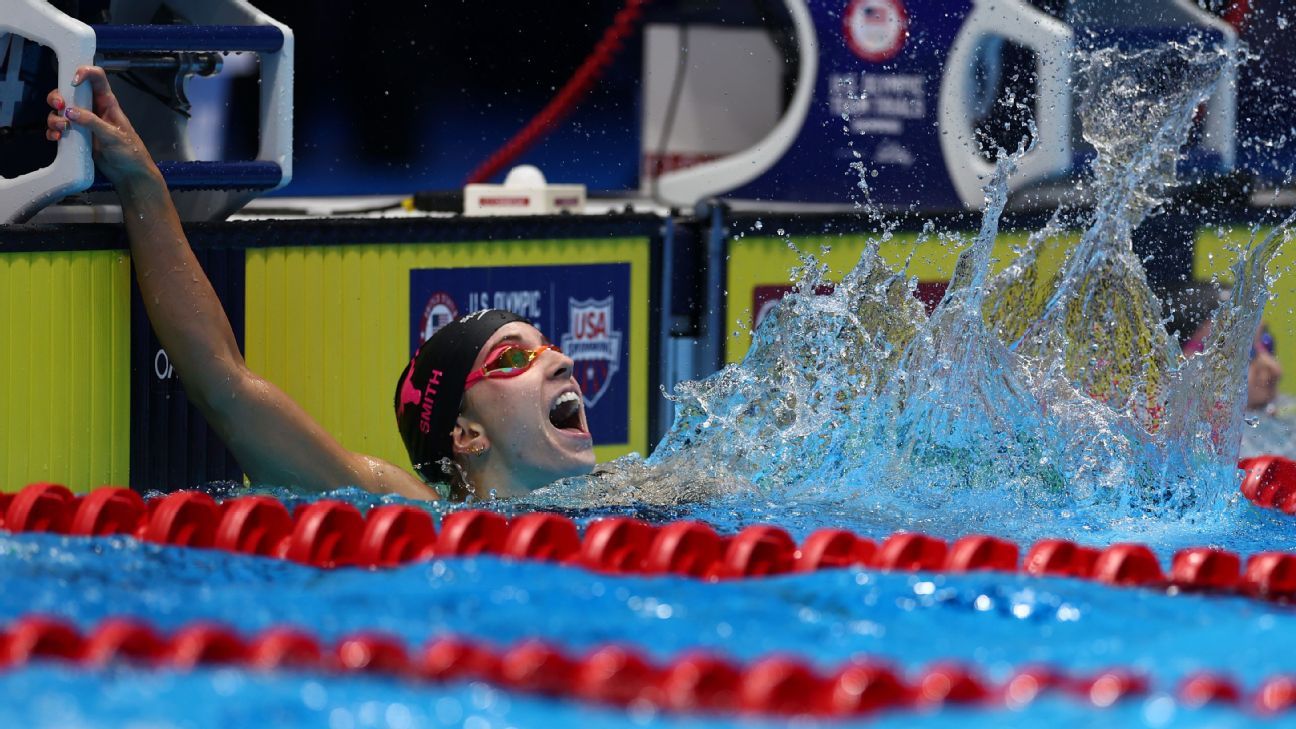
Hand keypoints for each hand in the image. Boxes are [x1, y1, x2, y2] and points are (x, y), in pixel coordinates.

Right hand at [46, 65, 158, 186]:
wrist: (129, 175)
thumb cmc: (129, 152)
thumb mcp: (113, 135)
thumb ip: (92, 122)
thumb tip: (69, 112)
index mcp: (107, 103)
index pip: (96, 78)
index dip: (84, 72)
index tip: (73, 81)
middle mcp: (93, 109)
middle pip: (69, 93)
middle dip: (58, 97)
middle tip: (59, 106)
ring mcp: (83, 123)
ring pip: (61, 112)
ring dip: (55, 117)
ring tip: (62, 129)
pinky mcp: (77, 137)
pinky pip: (59, 129)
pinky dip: (53, 131)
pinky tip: (56, 137)